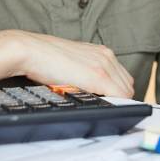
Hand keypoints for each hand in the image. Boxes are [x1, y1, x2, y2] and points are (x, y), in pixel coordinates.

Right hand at [0, 29, 134, 97]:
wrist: (32, 51)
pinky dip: (117, 104)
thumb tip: (88, 88)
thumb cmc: (46, 59)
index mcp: (102, 52)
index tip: (111, 102)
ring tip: (101, 109)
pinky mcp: (98, 76)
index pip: (122, 77)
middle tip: (106, 109)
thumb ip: (86, 71)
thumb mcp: (73, 62)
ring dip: (117, 102)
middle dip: (120, 98)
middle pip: (127, 84)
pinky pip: (120, 95)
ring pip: (126, 91)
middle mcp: (107, 56)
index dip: (118, 92)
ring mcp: (104, 65)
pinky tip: (105, 109)